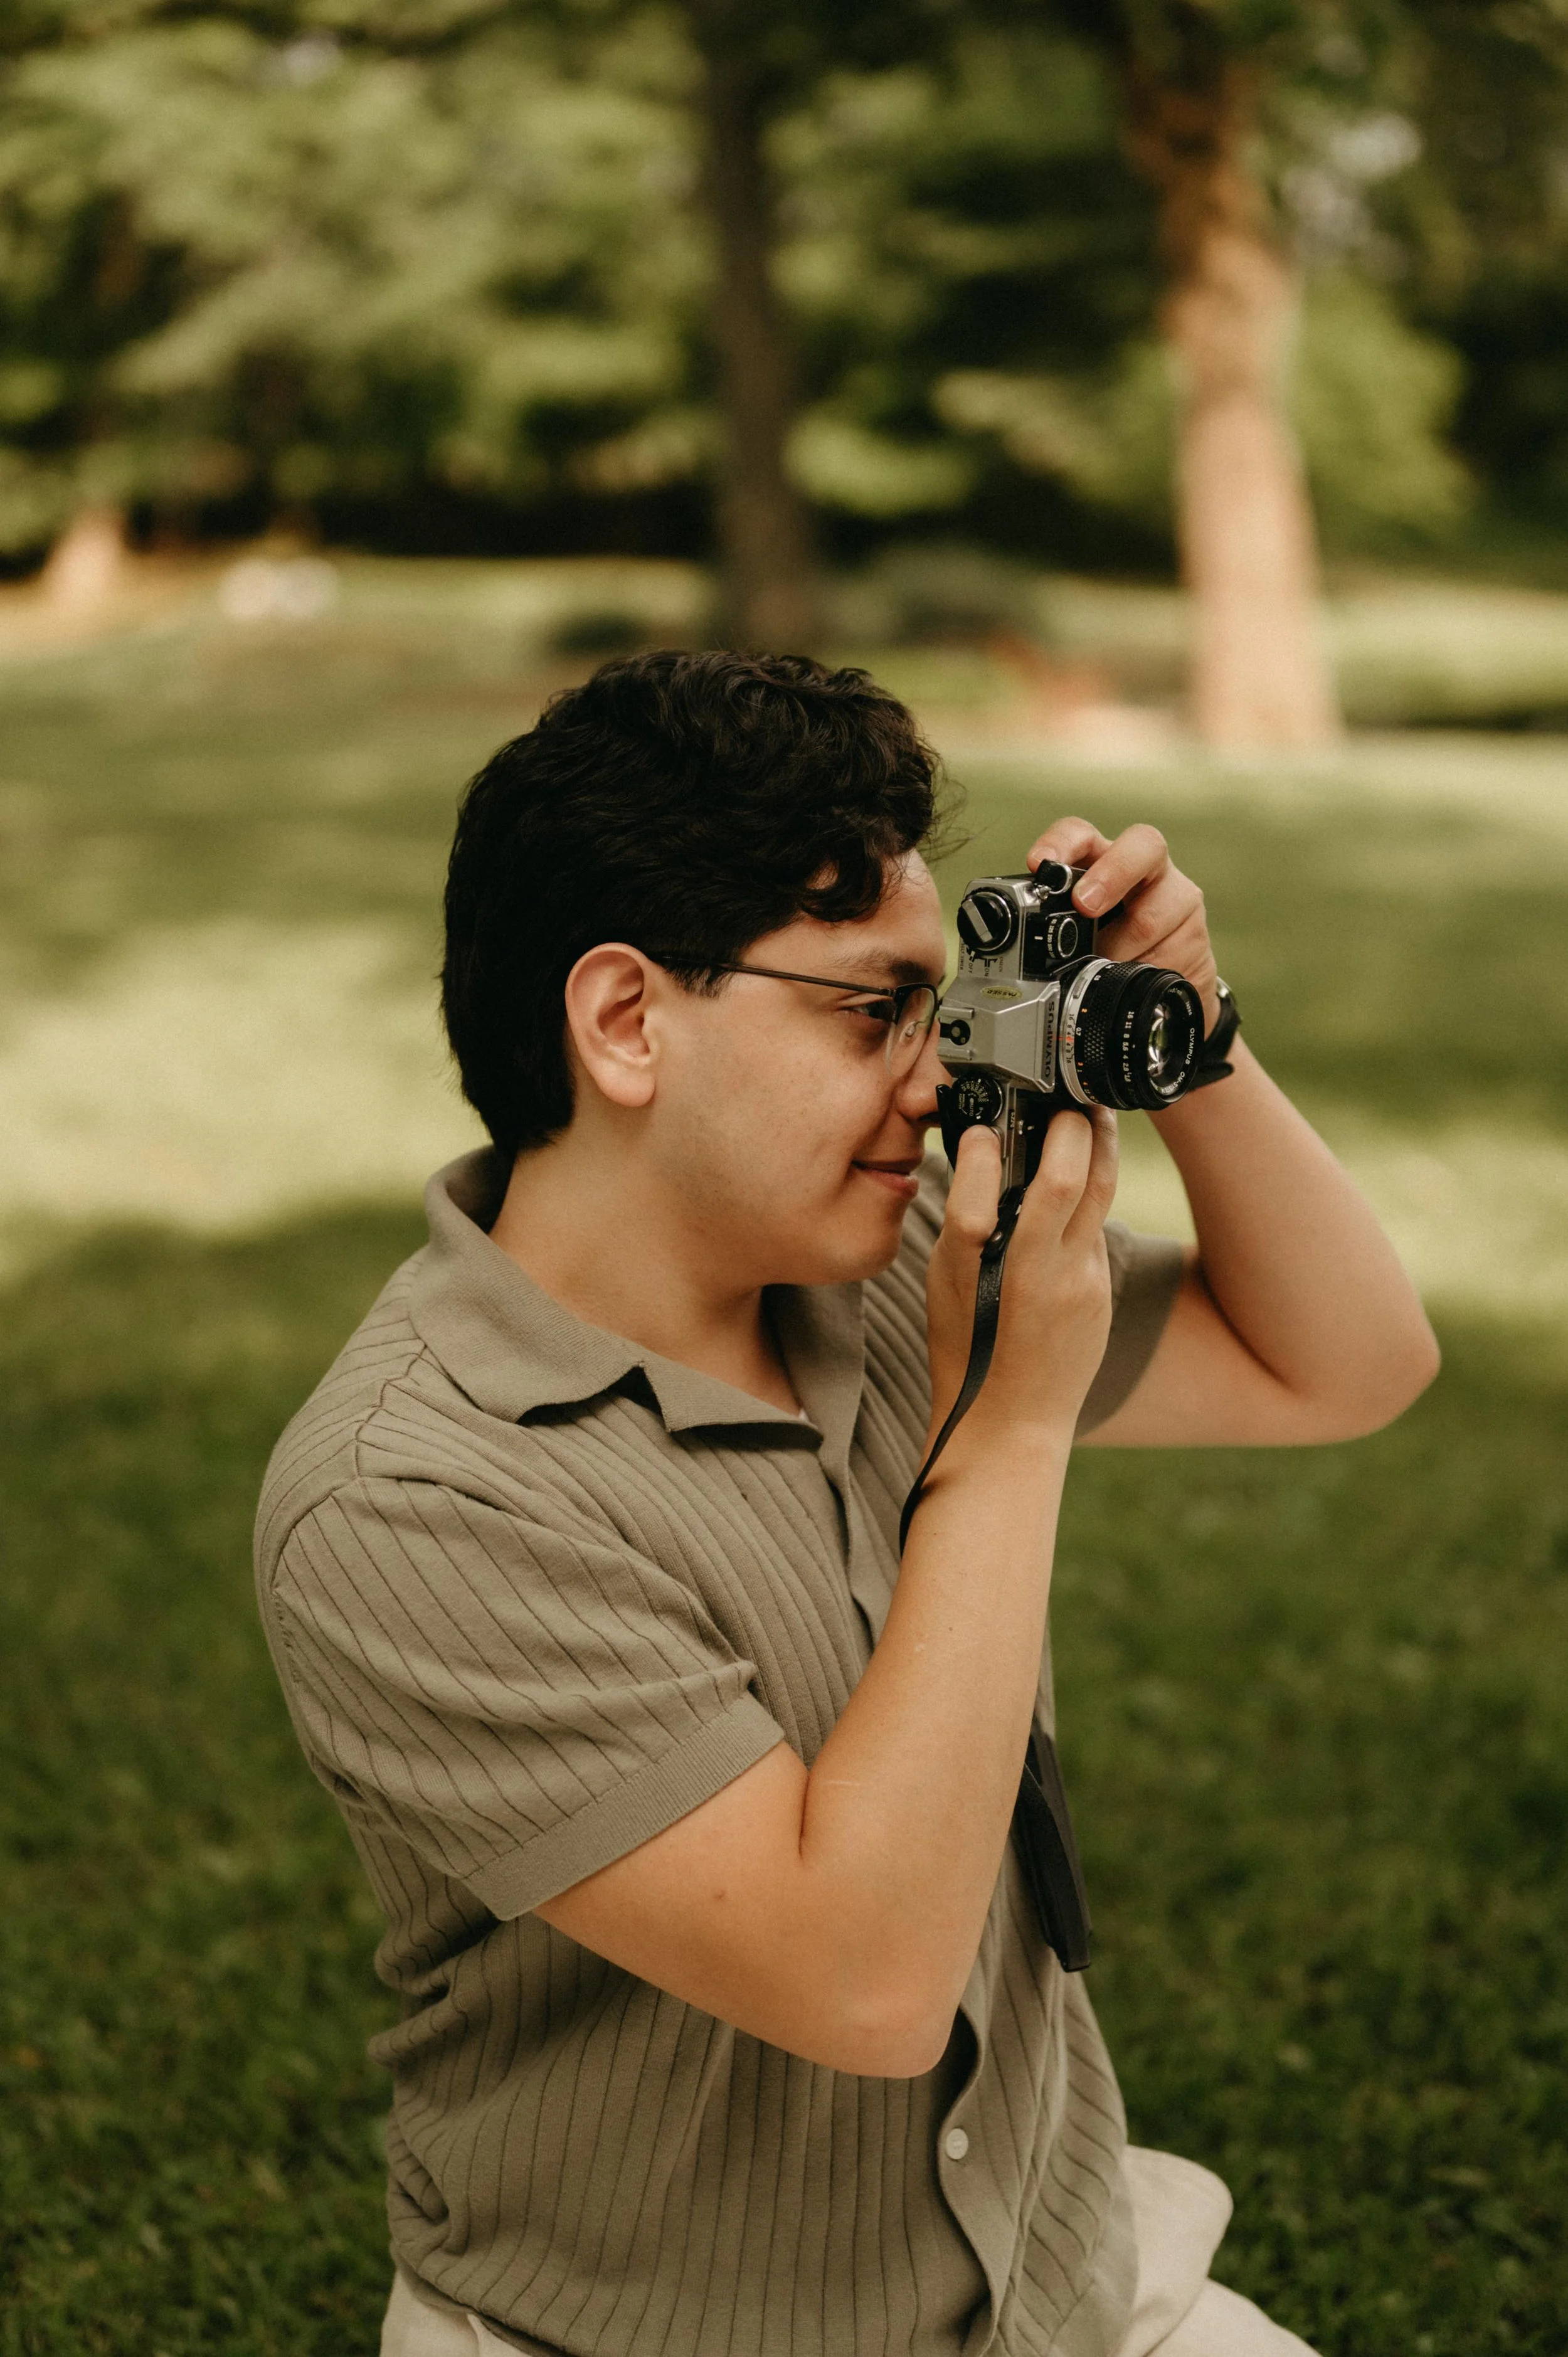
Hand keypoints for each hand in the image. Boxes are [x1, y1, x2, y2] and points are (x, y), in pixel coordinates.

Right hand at [925, 1109, 1116, 1446]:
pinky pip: (1095, 1231)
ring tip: (1086, 1116)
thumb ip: (966, 1218)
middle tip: (1072, 1097)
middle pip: (1086, 1180)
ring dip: (1096, 1148)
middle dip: (1082, 1127)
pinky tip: (1071, 1188)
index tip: (1013, 1118)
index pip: (1041, 1187)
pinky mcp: (1101, 1294)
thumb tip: (983, 1150)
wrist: (1013, 1426)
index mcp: (1011, 1272)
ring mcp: (1087, 1285)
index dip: (1030, 1141)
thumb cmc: (966, 1353)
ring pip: (1101, 1197)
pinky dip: (1085, 1201)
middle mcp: (1058, 1276)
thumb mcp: (945, 1286)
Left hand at [1027, 816, 1220, 1032]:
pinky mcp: (1196, 935)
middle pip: (1144, 846)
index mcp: (1103, 862)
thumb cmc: (1111, 949)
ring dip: (1119, 948)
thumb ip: (1055, 931)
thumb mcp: (1074, 935)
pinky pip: (1171, 954)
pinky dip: (1144, 970)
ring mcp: (1177, 899)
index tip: (1039, 863)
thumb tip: (1021, 953)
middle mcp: (1146, 870)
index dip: (1061, 842)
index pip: (1082, 834)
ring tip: (1104, 966)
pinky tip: (1135, 977)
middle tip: (1085, 905)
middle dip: (1112, 874)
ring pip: (1152, 914)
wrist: (1164, 985)